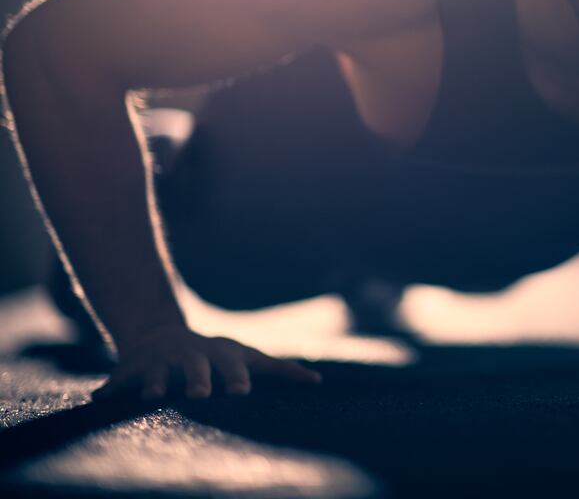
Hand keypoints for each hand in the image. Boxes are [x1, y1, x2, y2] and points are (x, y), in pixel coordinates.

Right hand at [92, 324, 321, 400]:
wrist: (162, 335)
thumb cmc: (217, 355)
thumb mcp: (246, 357)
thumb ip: (280, 370)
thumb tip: (319, 382)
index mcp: (220, 354)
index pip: (234, 363)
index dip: (237, 375)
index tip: (243, 391)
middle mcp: (192, 355)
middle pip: (198, 364)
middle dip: (201, 377)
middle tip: (203, 393)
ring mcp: (162, 361)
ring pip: (161, 372)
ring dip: (159, 382)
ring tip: (156, 395)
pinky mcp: (133, 369)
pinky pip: (120, 380)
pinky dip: (111, 389)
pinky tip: (101, 400)